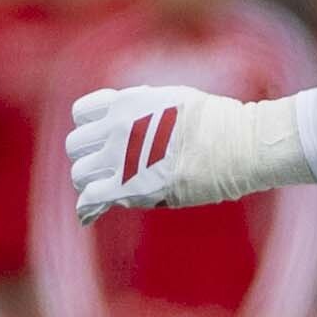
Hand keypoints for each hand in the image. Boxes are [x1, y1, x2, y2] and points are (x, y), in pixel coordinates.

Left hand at [65, 83, 296, 217]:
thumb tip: (130, 117)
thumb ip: (144, 108)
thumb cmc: (219, 123)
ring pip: (80, 174)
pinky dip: (87, 209)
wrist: (240, 145)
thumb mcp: (173, 99)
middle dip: (87, 157)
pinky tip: (88, 216)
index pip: (82, 112)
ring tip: (101, 192)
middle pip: (76, 145)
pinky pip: (91, 199)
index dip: (88, 127)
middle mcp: (117, 127)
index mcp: (127, 103)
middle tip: (103, 169)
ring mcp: (121, 157)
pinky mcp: (130, 187)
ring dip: (89, 184)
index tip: (99, 139)